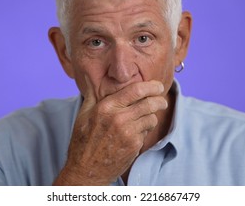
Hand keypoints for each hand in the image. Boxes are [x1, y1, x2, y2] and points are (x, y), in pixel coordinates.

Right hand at [53, 77, 167, 184]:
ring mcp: (128, 133)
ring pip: (151, 118)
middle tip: (162, 100)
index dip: (151, 86)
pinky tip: (136, 132)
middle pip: (150, 103)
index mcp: (106, 107)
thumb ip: (91, 94)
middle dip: (159, 100)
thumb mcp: (83, 114)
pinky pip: (147, 132)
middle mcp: (118, 118)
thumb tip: (88, 75)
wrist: (86, 169)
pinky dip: (144, 130)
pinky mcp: (134, 146)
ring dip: (152, 116)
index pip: (136, 90)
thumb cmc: (83, 141)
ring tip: (146, 118)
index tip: (157, 86)